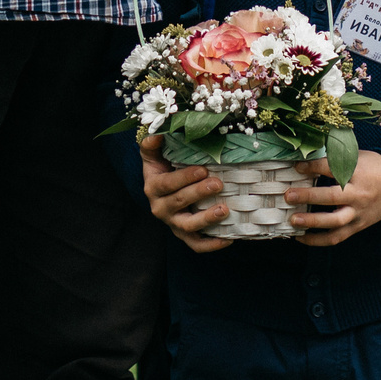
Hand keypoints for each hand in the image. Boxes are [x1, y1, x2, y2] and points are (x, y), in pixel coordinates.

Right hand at [141, 134, 234, 252]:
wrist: (163, 188)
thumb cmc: (163, 166)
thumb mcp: (153, 154)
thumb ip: (151, 143)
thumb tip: (157, 134)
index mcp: (153, 187)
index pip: (167, 184)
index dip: (184, 178)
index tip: (203, 169)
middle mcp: (160, 208)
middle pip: (179, 202)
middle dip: (199, 193)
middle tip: (218, 183)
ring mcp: (173, 223)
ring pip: (188, 226)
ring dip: (206, 219)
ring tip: (224, 209)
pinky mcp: (184, 235)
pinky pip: (196, 245)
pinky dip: (212, 244)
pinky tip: (229, 239)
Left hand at [288, 151, 380, 244]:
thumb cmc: (374, 166)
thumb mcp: (357, 156)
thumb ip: (335, 158)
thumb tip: (305, 159)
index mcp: (358, 172)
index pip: (332, 168)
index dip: (313, 167)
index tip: (297, 166)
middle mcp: (359, 194)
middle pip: (332, 197)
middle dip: (308, 196)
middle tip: (289, 196)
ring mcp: (359, 212)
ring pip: (335, 221)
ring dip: (312, 222)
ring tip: (293, 220)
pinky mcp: (358, 226)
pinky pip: (337, 237)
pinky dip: (318, 240)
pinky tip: (301, 238)